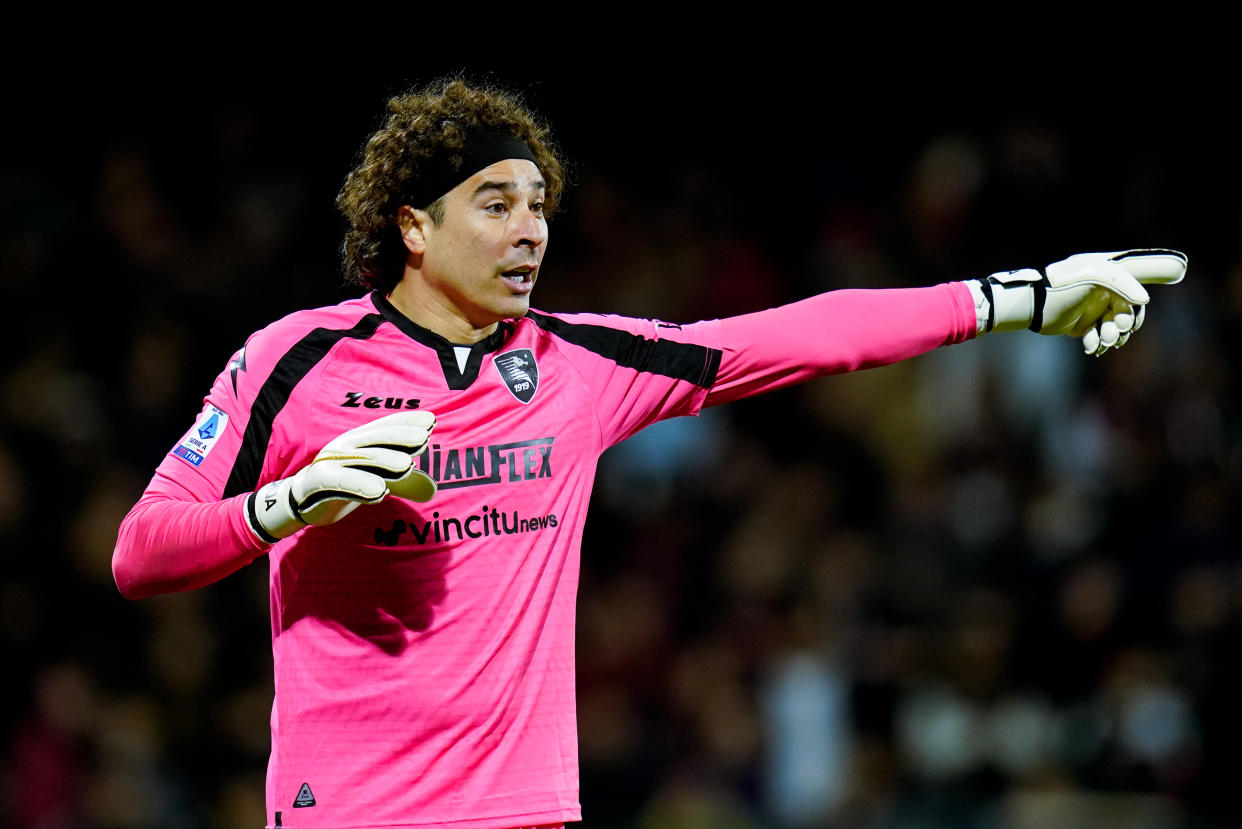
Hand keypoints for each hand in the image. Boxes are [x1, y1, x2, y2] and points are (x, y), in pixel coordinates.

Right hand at [245, 411, 436, 541]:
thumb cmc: (345, 484)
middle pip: (376, 439)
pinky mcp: (319, 479)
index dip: (406, 422)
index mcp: (360, 440)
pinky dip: (360, 484)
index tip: (431, 421)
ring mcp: (332, 461)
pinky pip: (340, 480)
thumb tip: (432, 489)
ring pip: (361, 458)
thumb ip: (403, 483)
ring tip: (406, 466)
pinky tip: (379, 491)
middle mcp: (346, 445)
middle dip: (400, 437)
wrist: (303, 499)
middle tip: (424, 439)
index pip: (385, 428)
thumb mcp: (377, 480)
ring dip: (384, 460)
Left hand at [970, 249, 1185, 355]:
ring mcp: (1092, 308)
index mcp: (1109, 276)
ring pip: (1113, 327)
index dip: (1136, 310)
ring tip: (1102, 340)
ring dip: (1110, 337)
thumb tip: (1145, 300)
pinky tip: (1090, 347)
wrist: (1034, 305)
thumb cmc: (1063, 286)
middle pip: (1126, 313)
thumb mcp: (1096, 274)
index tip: (1128, 322)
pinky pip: (1096, 336)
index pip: (1135, 292)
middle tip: (1113, 333)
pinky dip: (1096, 343)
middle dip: (1122, 326)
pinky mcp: (1081, 324)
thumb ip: (1125, 282)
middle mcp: (1103, 291)